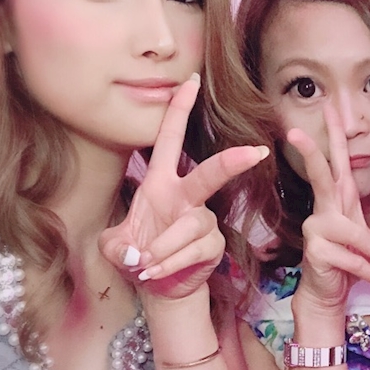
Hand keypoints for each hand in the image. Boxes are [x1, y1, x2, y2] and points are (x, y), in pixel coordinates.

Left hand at [100, 73, 268, 299]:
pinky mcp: (213, 244)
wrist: (158, 287)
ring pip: (193, 224)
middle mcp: (185, 197)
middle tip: (254, 153)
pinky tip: (157, 272)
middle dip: (230, 162)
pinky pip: (196, 249)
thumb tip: (137, 253)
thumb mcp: (115, 248)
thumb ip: (118, 248)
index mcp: (160, 184)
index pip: (170, 140)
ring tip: (147, 265)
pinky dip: (172, 262)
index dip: (180, 111)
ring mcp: (202, 220)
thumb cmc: (138, 256)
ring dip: (166, 246)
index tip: (191, 81)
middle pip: (209, 173)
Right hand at [287, 104, 369, 316]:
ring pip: (354, 233)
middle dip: (310, 153)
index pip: (336, 163)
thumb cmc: (348, 263)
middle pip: (321, 176)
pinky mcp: (315, 250)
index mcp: (340, 201)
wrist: (328, 294)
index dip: (334, 135)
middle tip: (294, 131)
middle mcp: (325, 210)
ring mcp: (316, 228)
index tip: (329, 107)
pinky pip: (354, 258)